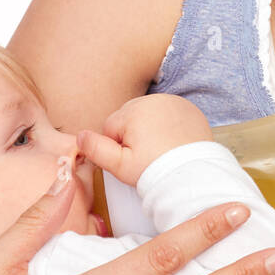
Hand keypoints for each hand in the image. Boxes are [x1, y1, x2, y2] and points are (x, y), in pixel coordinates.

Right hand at [77, 94, 211, 187]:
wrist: (194, 174)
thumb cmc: (156, 171)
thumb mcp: (120, 166)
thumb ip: (96, 149)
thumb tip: (79, 136)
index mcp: (133, 111)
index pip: (110, 126)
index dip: (117, 147)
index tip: (131, 159)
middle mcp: (153, 100)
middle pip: (129, 117)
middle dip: (132, 135)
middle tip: (145, 156)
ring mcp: (174, 101)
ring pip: (148, 114)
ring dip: (149, 128)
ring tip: (159, 150)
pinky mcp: (189, 108)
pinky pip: (169, 113)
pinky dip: (167, 125)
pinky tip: (172, 142)